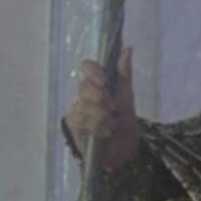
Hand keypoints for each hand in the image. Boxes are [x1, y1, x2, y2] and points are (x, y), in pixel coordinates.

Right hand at [63, 48, 140, 170]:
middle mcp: (84, 96)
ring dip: (102, 116)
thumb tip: (127, 48)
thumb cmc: (124, 124)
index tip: (104, 80)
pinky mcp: (73, 127)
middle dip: (102, 98)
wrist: (124, 152)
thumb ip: (124, 74)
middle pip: (85, 87)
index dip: (93, 70)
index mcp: (97, 85)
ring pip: (83, 104)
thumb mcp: (127, 98)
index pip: (87, 67)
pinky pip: (81, 120)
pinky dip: (97, 126)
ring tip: (111, 126)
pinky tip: (104, 133)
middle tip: (112, 109)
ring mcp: (77, 111)